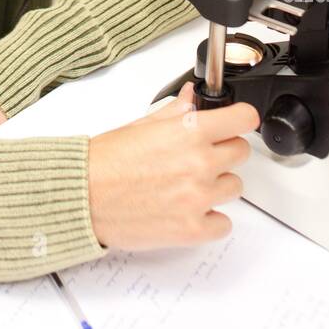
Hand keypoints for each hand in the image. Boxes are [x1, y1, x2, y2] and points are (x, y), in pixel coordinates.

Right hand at [88, 81, 258, 249]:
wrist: (83, 196)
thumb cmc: (106, 161)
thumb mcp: (142, 125)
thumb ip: (175, 112)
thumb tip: (190, 98)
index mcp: (189, 132)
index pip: (244, 119)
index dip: (240, 119)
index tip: (235, 124)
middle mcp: (200, 162)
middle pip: (241, 152)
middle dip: (223, 151)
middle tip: (198, 157)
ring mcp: (199, 198)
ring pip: (235, 187)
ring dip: (216, 185)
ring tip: (187, 185)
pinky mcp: (193, 229)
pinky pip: (224, 224)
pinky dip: (209, 219)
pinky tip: (188, 210)